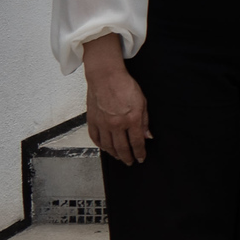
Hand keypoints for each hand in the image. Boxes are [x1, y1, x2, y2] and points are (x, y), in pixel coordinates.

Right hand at [82, 37, 149, 163]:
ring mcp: (103, 124)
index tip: (141, 158)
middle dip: (127, 157)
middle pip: (122, 148)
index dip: (139, 153)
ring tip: (119, 157)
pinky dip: (100, 145)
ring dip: (114, 154)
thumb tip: (147, 136)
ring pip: (108, 146)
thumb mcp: (142, 102)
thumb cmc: (126, 86)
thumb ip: (144, 121)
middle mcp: (116, 125)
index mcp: (131, 120)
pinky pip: (95, 138)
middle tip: (130, 162)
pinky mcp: (92, 120)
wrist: (106, 77)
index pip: (136, 143)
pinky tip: (105, 148)